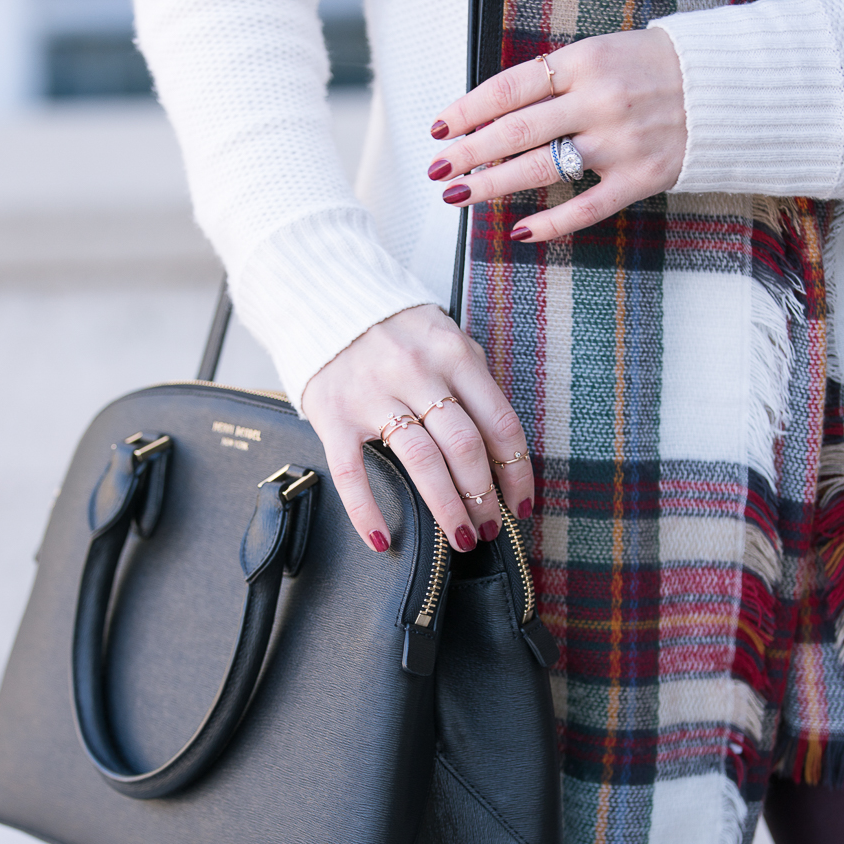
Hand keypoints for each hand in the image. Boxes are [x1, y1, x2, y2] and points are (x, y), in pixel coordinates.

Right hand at [300, 304, 534, 552]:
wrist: (324, 303)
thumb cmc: (395, 330)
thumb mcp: (445, 337)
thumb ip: (474, 379)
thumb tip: (503, 445)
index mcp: (454, 355)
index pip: (500, 423)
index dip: (516, 472)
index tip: (519, 504)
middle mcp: (417, 372)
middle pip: (465, 446)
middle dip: (484, 497)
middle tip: (489, 527)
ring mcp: (374, 394)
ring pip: (422, 461)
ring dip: (447, 507)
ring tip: (460, 537)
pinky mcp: (334, 415)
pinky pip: (352, 472)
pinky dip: (366, 511)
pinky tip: (382, 540)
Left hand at [427, 27, 685, 242]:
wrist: (721, 87)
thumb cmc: (650, 70)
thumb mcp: (600, 54)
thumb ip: (553, 81)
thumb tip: (494, 114)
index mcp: (584, 62)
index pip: (510, 88)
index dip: (469, 110)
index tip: (440, 128)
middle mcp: (598, 101)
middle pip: (516, 131)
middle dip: (468, 151)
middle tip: (436, 168)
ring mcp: (619, 143)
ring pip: (541, 168)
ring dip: (492, 184)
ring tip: (458, 194)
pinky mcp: (639, 178)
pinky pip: (587, 207)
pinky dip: (551, 223)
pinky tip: (519, 232)